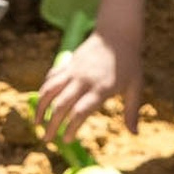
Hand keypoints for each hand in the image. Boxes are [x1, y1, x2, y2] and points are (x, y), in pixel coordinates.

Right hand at [37, 26, 140, 141]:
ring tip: (37, 123)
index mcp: (100, 88)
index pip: (80, 112)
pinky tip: (42, 102)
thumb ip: (132, 111)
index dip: (70, 128)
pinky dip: (44, 91)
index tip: (66, 141)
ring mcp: (73, 71)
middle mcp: (83, 80)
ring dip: (40, 108)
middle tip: (47, 140)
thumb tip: (134, 134)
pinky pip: (51, 78)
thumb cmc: (129, 62)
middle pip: (61, 105)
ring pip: (49, 90)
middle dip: (52, 125)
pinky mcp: (68, 63)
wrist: (117, 32)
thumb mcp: (136, 86)